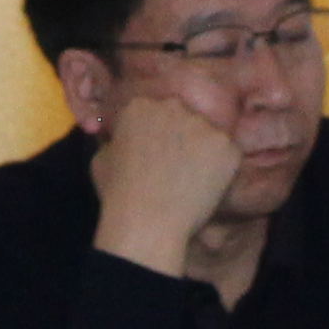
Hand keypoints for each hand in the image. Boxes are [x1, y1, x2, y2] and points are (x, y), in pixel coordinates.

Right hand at [84, 87, 246, 276]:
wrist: (148, 221)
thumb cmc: (118, 194)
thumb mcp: (101, 160)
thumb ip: (115, 141)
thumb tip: (122, 141)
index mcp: (140, 106)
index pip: (151, 111)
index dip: (154, 133)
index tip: (154, 152)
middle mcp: (173, 106)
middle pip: (181, 116)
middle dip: (179, 135)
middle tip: (175, 164)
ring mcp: (203, 125)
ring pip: (206, 133)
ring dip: (201, 150)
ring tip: (191, 178)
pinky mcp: (226, 145)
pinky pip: (227, 152)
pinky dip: (220, 167)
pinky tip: (206, 185)